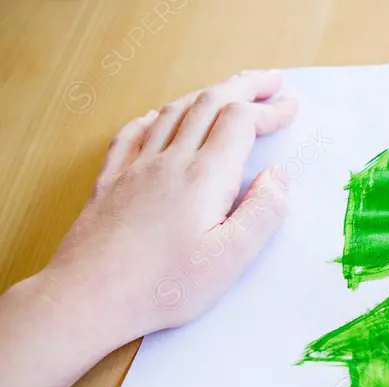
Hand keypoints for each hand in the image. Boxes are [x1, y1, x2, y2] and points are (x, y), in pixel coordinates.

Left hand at [44, 70, 297, 347]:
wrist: (90, 296)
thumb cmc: (164, 286)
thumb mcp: (231, 259)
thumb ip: (262, 213)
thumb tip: (278, 177)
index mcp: (205, 177)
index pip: (241, 122)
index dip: (269, 110)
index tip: (291, 107)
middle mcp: (170, 161)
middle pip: (209, 103)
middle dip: (244, 86)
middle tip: (270, 81)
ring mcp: (136, 168)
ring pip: (173, 112)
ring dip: (205, 95)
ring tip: (226, 92)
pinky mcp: (111, 182)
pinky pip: (133, 134)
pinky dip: (155, 118)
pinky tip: (159, 119)